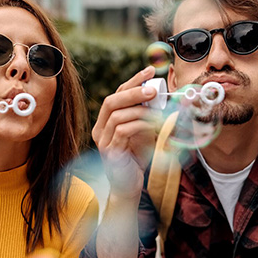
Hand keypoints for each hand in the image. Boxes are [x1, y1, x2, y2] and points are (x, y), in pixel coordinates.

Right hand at [92, 66, 161, 199]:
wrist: (129, 186)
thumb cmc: (136, 158)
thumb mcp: (142, 131)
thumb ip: (144, 114)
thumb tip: (158, 94)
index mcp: (105, 121)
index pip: (117, 94)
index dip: (132, 81)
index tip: (149, 71)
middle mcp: (99, 129)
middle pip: (111, 102)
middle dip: (133, 92)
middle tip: (153, 90)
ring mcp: (102, 141)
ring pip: (117, 116)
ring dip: (139, 111)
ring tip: (157, 113)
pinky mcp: (109, 152)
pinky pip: (122, 132)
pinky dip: (139, 125)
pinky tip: (152, 126)